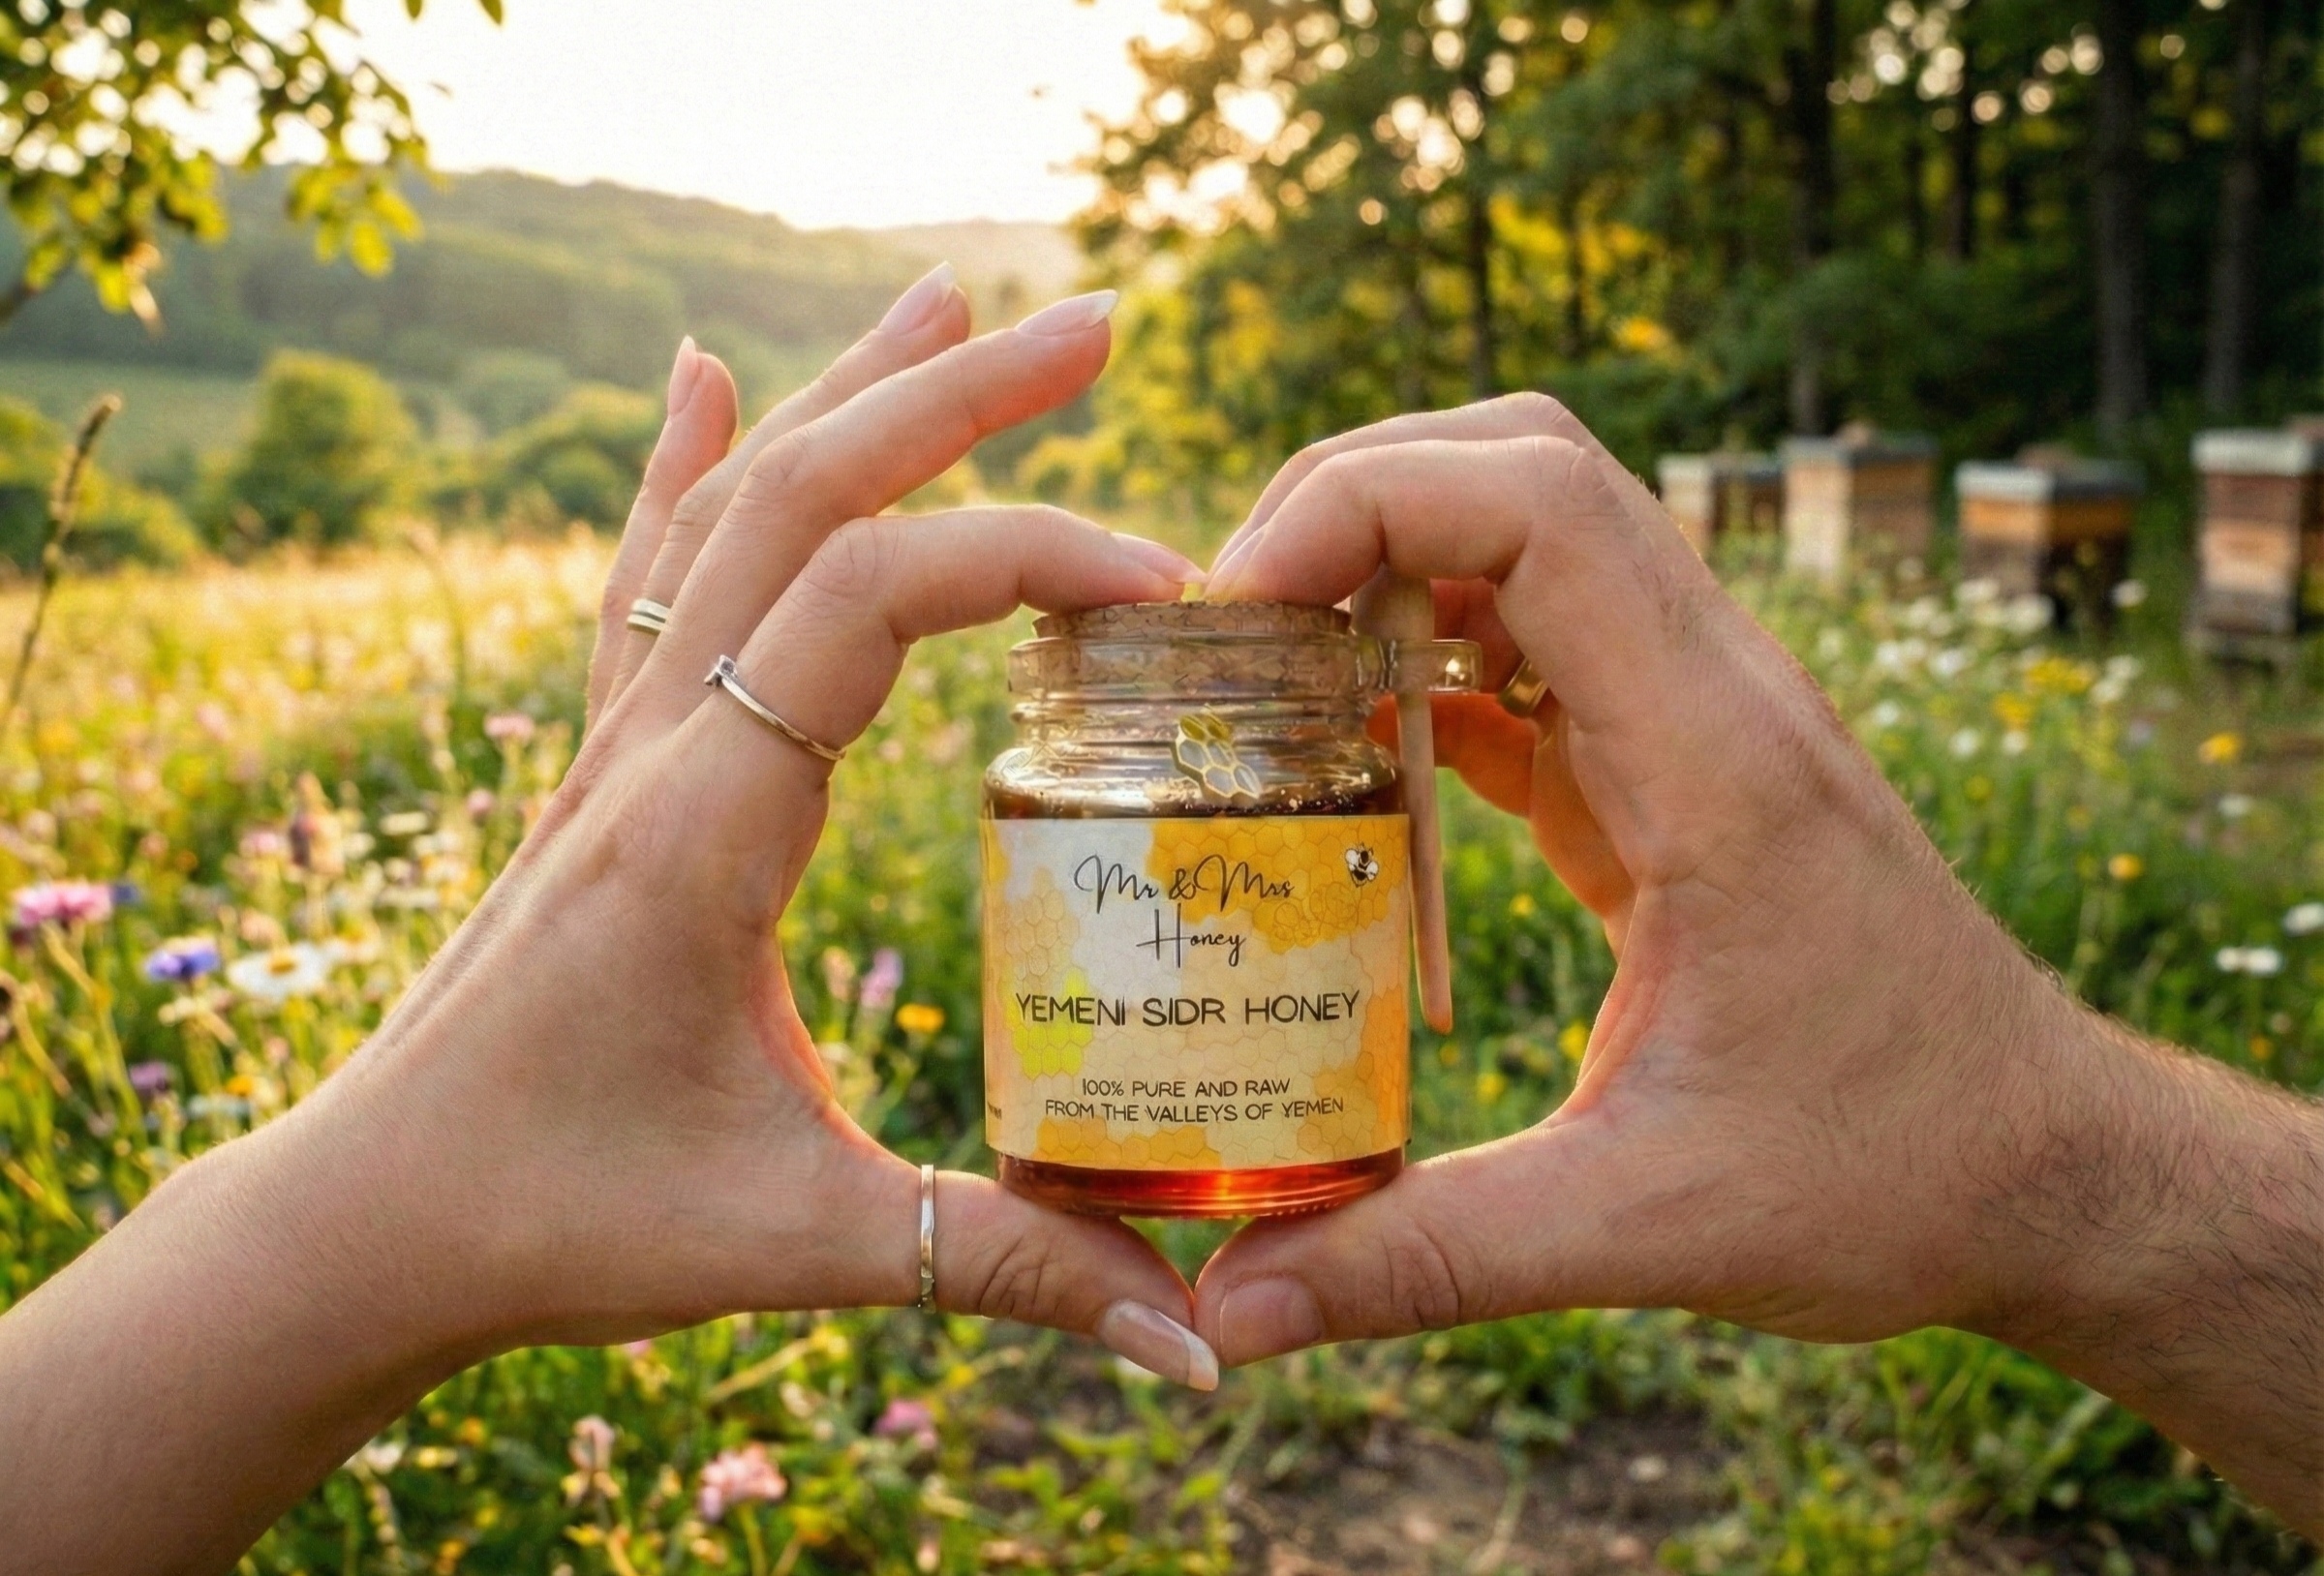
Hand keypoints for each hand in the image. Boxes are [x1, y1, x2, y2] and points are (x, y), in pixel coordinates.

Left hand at [0, 278, 1216, 1574]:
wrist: (367, 1220)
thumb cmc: (559, 1221)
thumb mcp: (799, 1243)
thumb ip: (1005, 1265)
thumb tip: (1197, 1336)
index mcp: (698, 829)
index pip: (860, 606)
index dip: (1018, 555)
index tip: (1165, 586)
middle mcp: (648, 748)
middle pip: (796, 500)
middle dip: (951, 396)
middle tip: (1095, 322)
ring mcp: (613, 742)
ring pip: (724, 508)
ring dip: (847, 394)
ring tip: (955, 298)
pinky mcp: (603, 765)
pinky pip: (644, 572)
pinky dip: (682, 457)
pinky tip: (701, 370)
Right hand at [1196, 396, 2323, 1531]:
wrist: (2046, 1167)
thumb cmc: (1891, 1177)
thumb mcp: (1647, 1227)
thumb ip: (1429, 1258)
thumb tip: (1226, 1311)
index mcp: (1715, 762)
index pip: (1540, 505)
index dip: (1365, 501)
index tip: (1239, 605)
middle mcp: (1716, 697)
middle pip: (1526, 466)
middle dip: (1354, 497)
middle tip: (1226, 623)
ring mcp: (1703, 720)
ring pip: (1533, 534)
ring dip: (1390, 562)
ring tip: (1263, 676)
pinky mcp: (1681, 769)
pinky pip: (1539, 651)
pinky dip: (1429, 659)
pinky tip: (1348, 753)